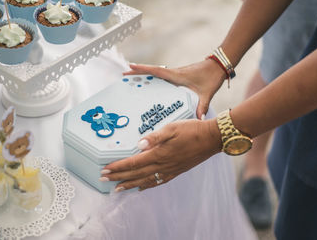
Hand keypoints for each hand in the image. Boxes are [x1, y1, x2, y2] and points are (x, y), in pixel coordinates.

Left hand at [101, 119, 221, 191]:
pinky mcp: (176, 171)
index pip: (133, 163)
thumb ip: (155, 137)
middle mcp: (163, 165)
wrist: (211, 139)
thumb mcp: (172, 128)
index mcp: (159, 154)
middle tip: (104, 179)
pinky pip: (158, 181)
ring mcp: (170, 170)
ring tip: (118, 188)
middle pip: (136, 174)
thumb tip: (139, 144)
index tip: (105, 170)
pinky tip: (141, 187)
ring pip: (145, 180)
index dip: (118, 167)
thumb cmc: (192, 130)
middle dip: (119, 177)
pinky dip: (147, 186)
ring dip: (130, 184)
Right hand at [124, 59, 225, 118]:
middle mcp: (173, 73)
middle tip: (124, 73)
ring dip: (144, 74)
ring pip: (156, 73)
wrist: (219, 66)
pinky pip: (162, 76)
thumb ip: (202, 106)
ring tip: (131, 78)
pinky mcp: (178, 75)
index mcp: (176, 75)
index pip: (156, 71)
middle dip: (138, 72)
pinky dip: (153, 77)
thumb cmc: (211, 77)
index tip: (130, 66)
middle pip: (152, 71)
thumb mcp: (206, 93)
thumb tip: (199, 120)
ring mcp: (175, 74)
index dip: (143, 69)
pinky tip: (150, 84)